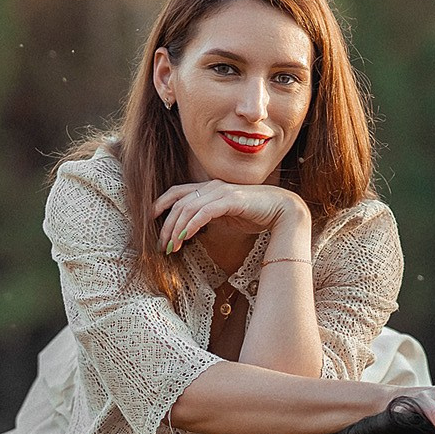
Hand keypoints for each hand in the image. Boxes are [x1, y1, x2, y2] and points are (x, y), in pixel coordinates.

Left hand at [153, 181, 309, 255]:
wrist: (284, 210)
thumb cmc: (257, 213)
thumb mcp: (227, 215)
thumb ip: (210, 216)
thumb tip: (193, 228)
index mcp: (210, 188)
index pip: (178, 192)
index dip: (161, 203)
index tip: (150, 219)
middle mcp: (213, 187)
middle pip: (178, 203)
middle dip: (166, 225)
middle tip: (161, 245)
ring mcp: (222, 192)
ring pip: (188, 208)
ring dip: (176, 229)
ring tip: (171, 247)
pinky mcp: (231, 200)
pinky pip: (204, 213)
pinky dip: (191, 225)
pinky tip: (185, 238)